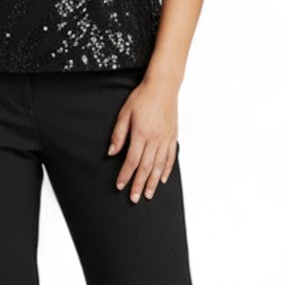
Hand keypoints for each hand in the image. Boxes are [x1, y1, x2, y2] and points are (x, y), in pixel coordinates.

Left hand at [106, 76, 179, 202]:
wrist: (162, 86)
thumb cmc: (142, 97)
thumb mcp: (125, 113)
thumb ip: (118, 134)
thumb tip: (111, 152)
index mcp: (141, 134)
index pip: (132, 160)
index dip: (125, 175)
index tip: (120, 185)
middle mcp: (155, 139)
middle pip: (146, 167)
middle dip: (138, 184)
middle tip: (134, 198)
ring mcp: (166, 138)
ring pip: (159, 165)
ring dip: (153, 182)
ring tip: (148, 194)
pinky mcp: (173, 136)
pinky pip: (171, 157)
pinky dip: (167, 170)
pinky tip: (163, 179)